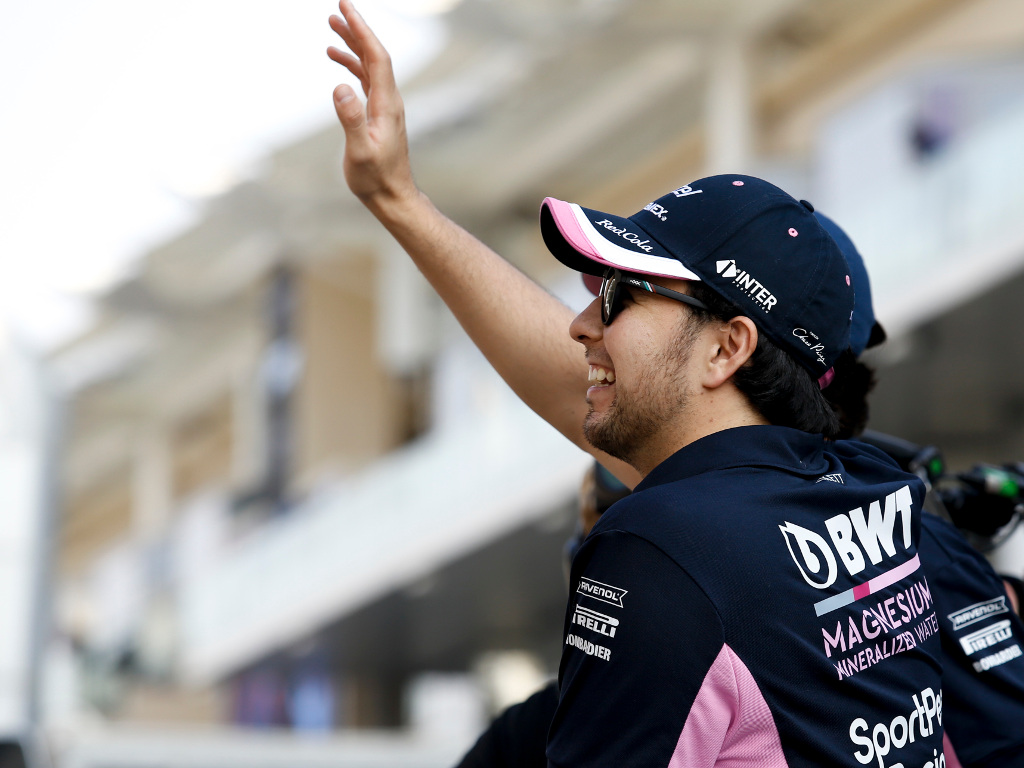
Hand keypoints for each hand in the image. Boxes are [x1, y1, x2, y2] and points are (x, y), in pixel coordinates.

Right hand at [327, 1, 416, 207]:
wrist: (393, 197)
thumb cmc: (376, 179)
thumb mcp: (360, 152)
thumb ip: (351, 120)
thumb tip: (339, 87)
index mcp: (387, 104)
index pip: (377, 57)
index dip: (363, 30)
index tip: (346, 8)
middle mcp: (389, 101)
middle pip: (375, 55)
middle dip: (357, 29)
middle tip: (339, 6)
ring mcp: (385, 107)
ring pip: (370, 66)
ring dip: (353, 44)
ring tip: (332, 26)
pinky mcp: (379, 114)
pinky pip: (366, 80)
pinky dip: (352, 65)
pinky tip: (336, 59)